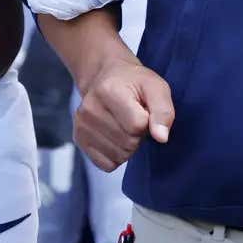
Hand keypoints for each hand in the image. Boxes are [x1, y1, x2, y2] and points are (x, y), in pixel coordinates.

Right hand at [74, 55, 173, 171]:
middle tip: (133, 117)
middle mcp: (89, 108)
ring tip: (124, 125)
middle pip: (129, 142)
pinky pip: (107, 165)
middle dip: (138, 134)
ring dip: (129, 146)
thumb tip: (161, 138)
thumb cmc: (134, 84)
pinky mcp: (79, 139)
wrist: (105, 78)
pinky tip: (114, 136)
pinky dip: (117, 156)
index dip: (148, 121)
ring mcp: (81, 125)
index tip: (143, 109)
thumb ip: (163, 111)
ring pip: (119, 156)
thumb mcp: (156, 88)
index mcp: (108, 91)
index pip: (137, 125)